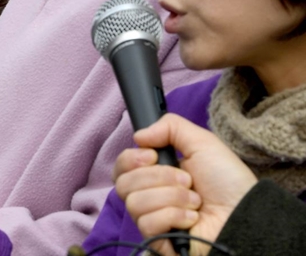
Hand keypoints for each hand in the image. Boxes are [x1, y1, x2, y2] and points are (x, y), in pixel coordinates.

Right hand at [113, 114, 257, 254]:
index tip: (153, 156)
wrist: (245, 213)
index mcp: (154, 172)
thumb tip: (138, 136)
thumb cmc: (228, 181)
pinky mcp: (158, 239)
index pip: (121, 165)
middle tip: (186, 180)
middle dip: (158, 177)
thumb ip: (170, 127)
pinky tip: (192, 218)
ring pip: (135, 202)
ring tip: (195, 201)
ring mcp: (152, 218)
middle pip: (122, 183)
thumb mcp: (202, 142)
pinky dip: (174, 216)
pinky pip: (148, 223)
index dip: (131, 159)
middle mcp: (149, 195)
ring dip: (171, 197)